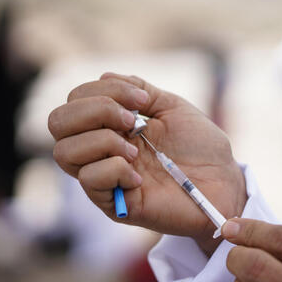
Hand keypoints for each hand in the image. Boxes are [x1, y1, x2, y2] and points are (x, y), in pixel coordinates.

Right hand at [49, 73, 246, 254]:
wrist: (225, 181)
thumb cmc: (201, 147)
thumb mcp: (171, 106)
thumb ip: (138, 89)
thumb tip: (104, 76)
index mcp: (110, 124)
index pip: (74, 100)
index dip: (101, 90)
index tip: (142, 100)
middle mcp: (100, 150)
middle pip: (56, 123)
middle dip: (93, 112)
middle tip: (132, 122)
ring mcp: (104, 177)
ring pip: (64, 152)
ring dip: (102, 141)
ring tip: (136, 151)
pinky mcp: (114, 205)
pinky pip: (89, 181)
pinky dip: (114, 169)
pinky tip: (139, 176)